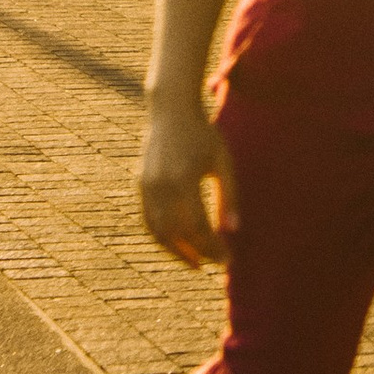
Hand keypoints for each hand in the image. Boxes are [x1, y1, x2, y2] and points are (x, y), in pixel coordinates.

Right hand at [140, 101, 240, 263]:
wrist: (171, 110)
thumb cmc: (203, 135)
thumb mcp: (222, 162)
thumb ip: (228, 196)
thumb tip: (233, 230)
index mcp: (184, 181)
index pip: (198, 227)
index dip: (213, 247)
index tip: (228, 260)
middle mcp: (162, 187)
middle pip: (177, 234)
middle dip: (196, 253)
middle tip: (213, 263)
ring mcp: (147, 187)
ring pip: (158, 231)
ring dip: (176, 251)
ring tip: (195, 262)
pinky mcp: (140, 185)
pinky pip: (148, 219)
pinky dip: (161, 237)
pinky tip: (177, 244)